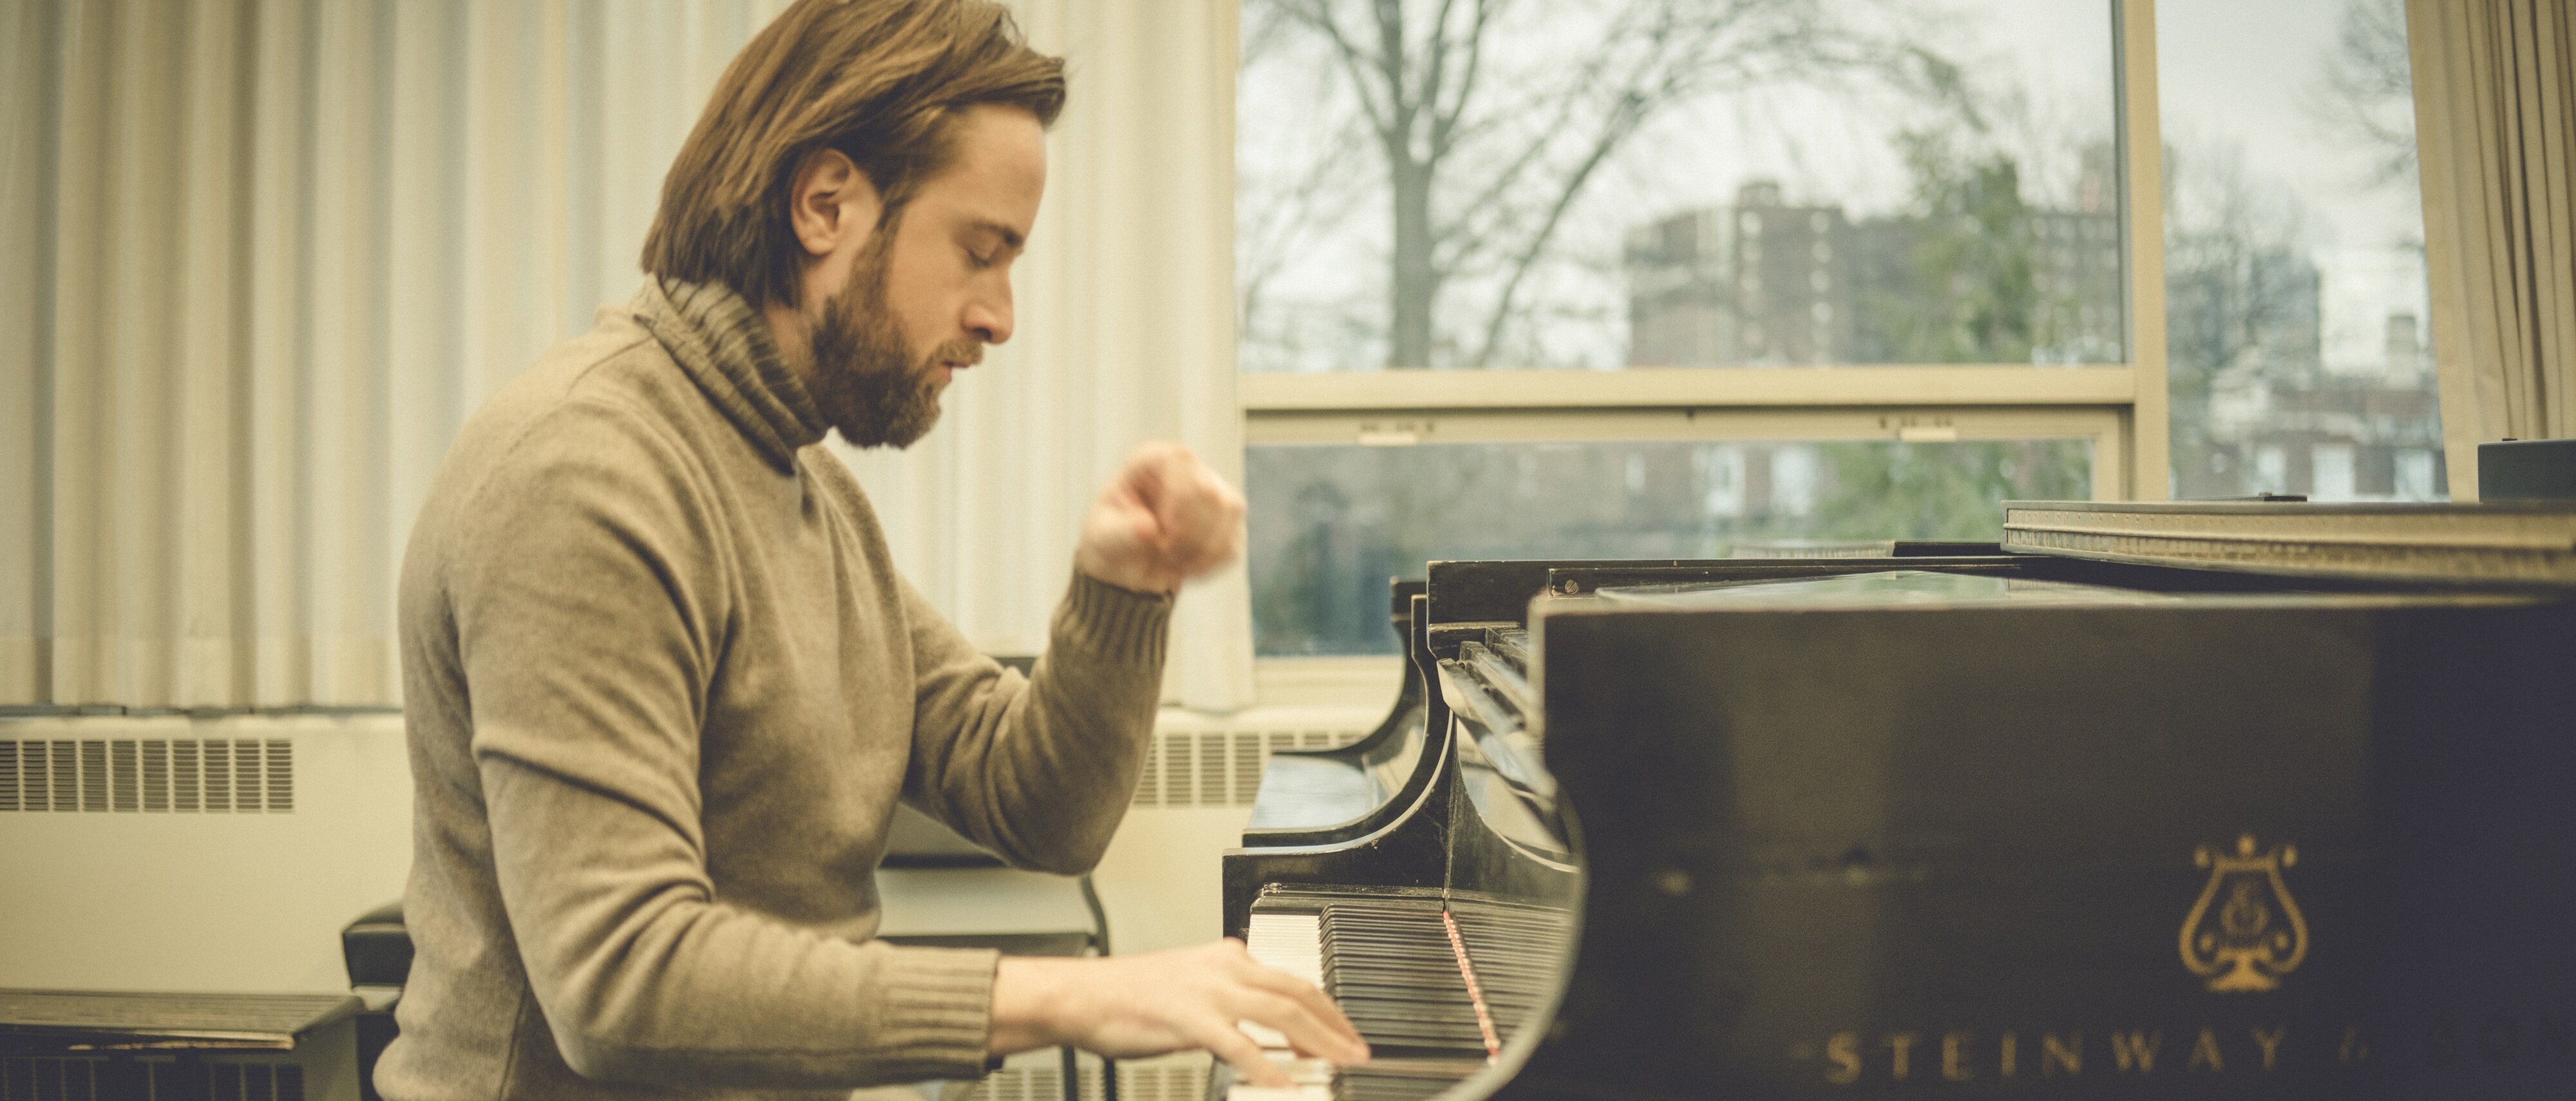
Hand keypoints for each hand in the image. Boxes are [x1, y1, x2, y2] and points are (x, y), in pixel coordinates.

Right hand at [988, 939, 1368, 1087]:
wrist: (1082, 996)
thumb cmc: (1130, 998)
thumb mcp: (1190, 985)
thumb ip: (1229, 998)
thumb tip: (1263, 1023)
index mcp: (1228, 957)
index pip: (1292, 980)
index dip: (1327, 1009)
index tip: (1346, 1034)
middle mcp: (1225, 966)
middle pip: (1298, 993)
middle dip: (1335, 1025)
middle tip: (1359, 1053)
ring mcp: (1208, 991)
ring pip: (1280, 1013)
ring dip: (1317, 1043)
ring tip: (1337, 1066)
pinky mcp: (1189, 1018)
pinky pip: (1239, 1045)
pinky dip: (1267, 1068)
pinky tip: (1283, 1086)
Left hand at [1074, 442, 1245, 594]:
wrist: (1129, 568)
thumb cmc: (1112, 542)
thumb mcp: (1104, 539)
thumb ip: (1120, 533)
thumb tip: (1148, 528)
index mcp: (1152, 461)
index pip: (1179, 459)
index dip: (1178, 496)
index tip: (1164, 532)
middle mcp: (1187, 470)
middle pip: (1209, 489)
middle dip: (1187, 533)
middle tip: (1162, 554)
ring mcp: (1213, 493)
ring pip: (1229, 512)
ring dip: (1201, 550)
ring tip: (1172, 565)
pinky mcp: (1228, 522)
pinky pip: (1232, 542)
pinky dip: (1209, 564)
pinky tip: (1186, 569)